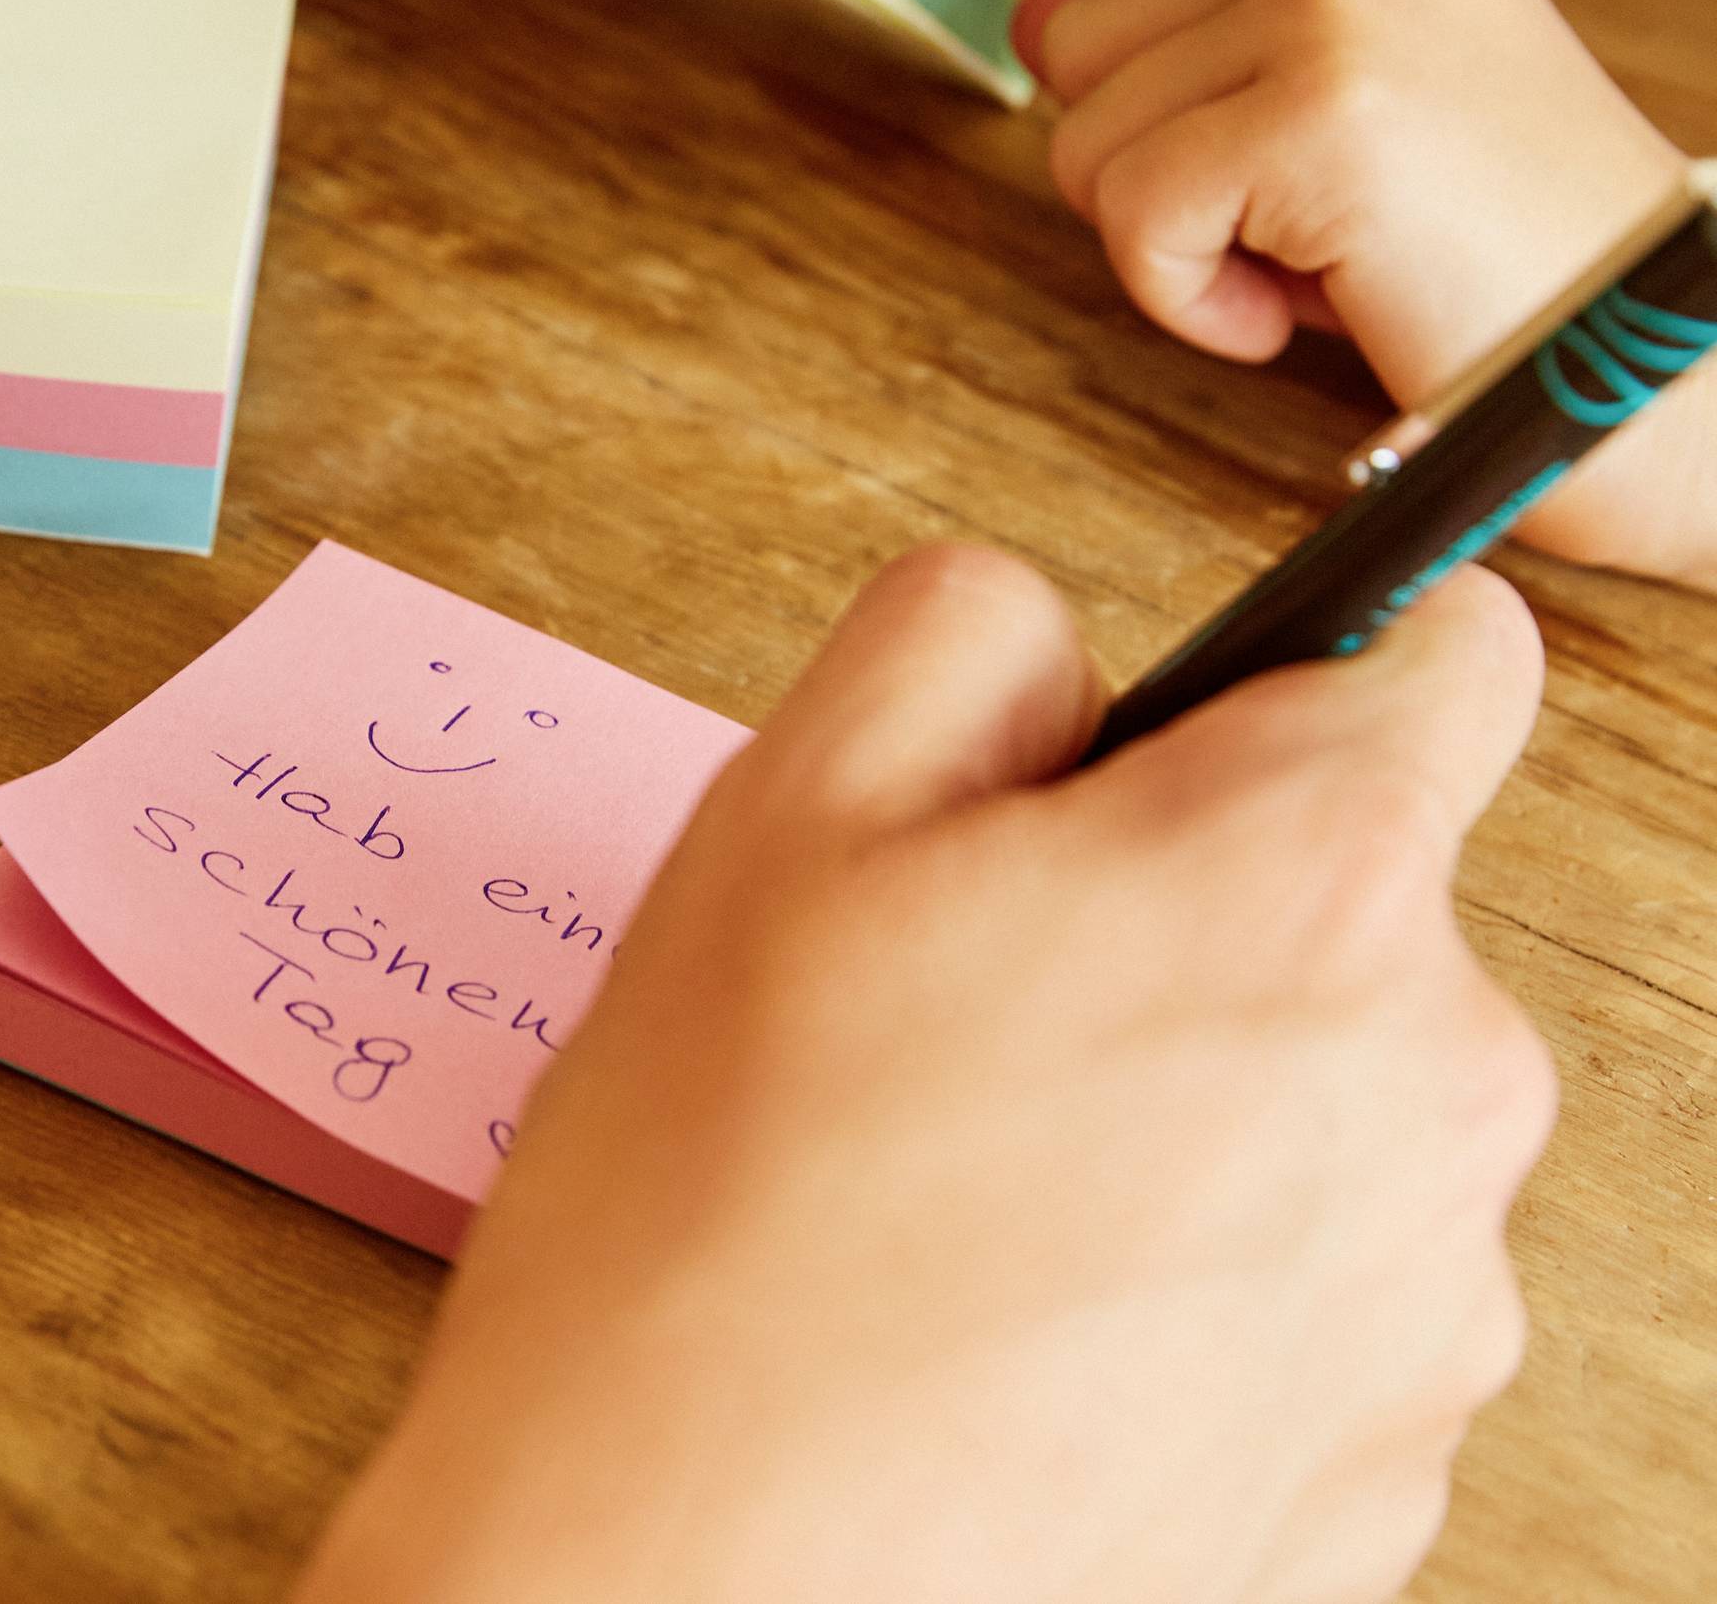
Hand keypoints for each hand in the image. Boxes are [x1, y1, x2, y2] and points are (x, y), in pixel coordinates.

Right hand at [298, 546, 1554, 1603]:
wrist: (693, 1600)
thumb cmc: (718, 1215)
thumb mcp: (777, 815)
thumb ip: (961, 636)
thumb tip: (1064, 650)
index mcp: (1303, 881)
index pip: (1450, 659)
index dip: (1310, 663)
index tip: (1204, 731)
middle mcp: (1432, 1093)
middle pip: (1359, 914)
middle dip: (1186, 921)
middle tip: (957, 1010)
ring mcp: (1425, 1316)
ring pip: (1327, 1121)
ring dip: (1190, 1122)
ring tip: (955, 1210)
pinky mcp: (1382, 1490)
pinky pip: (1307, 1311)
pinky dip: (1187, 1301)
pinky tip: (1005, 1347)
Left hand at [902, 0, 1712, 586]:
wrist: (1651, 359)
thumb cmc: (1495, 246)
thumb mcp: (1356, 87)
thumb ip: (1211, 23)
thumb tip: (1041, 11)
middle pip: (1081, 38)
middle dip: (1141, 163)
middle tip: (1292, 223)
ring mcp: (1339, 10)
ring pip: (1088, 141)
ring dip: (1172, 246)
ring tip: (1319, 264)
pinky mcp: (1316, 115)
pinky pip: (1131, 220)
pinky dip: (1188, 299)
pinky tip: (1306, 310)